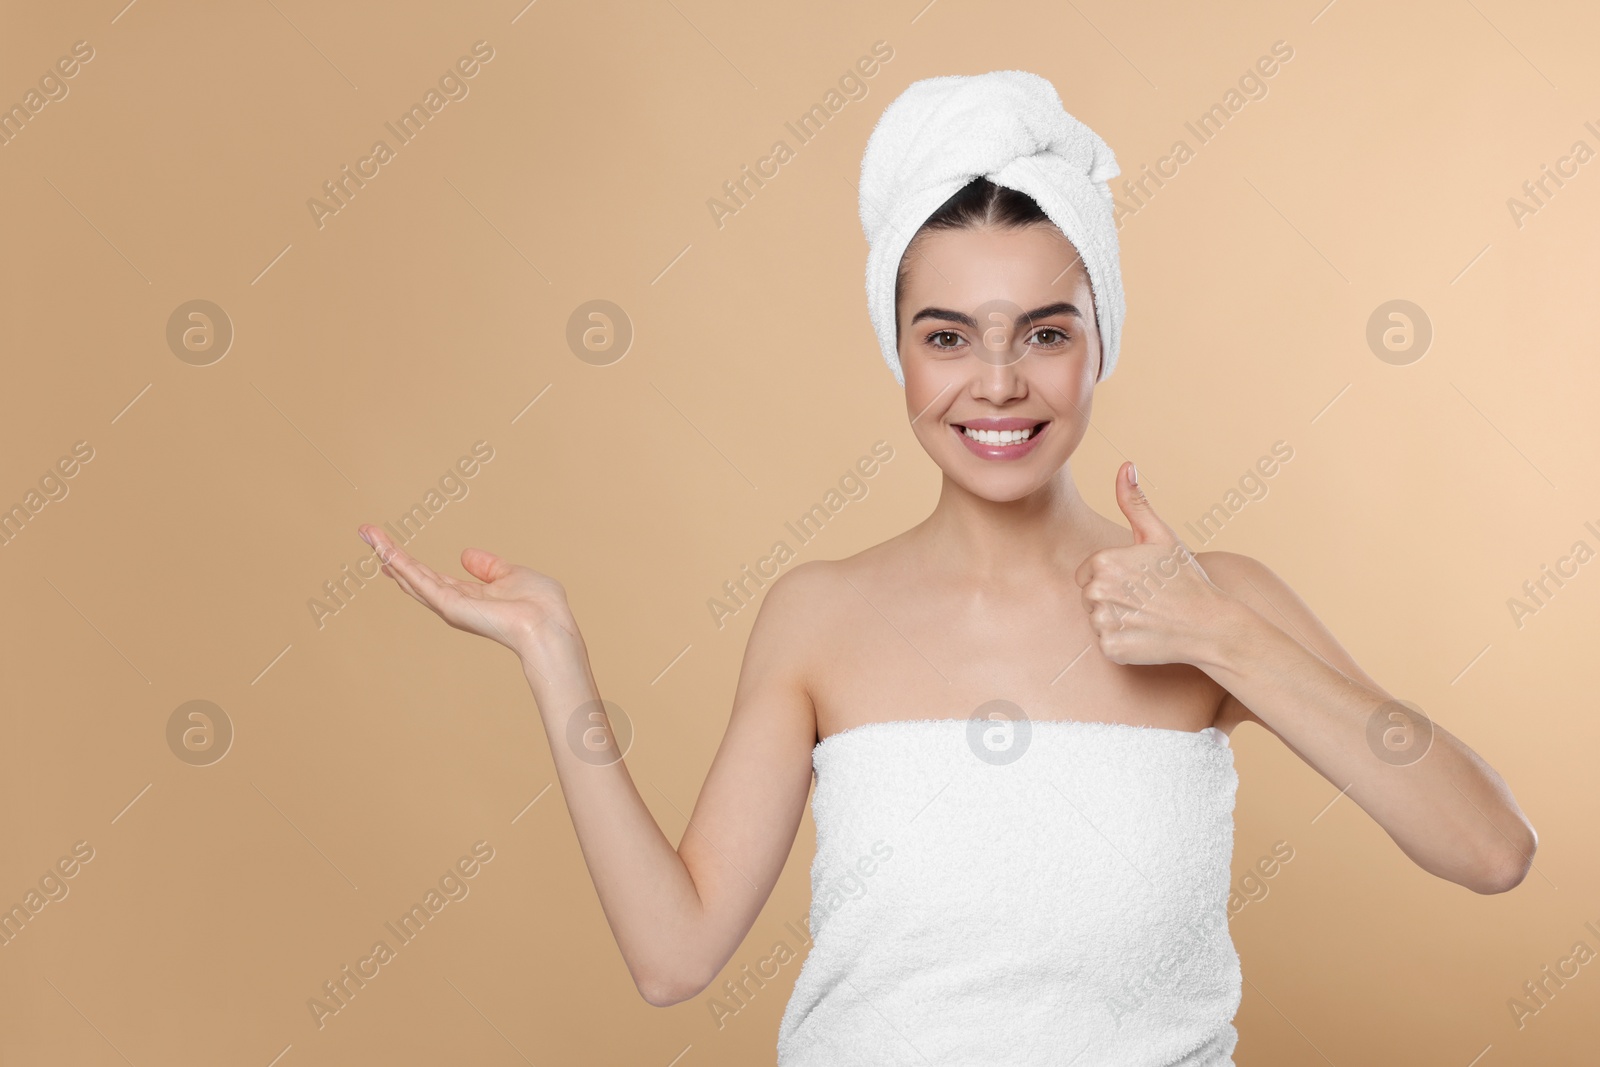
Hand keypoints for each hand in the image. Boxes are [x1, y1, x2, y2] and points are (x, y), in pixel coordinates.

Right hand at [356, 524, 578, 661]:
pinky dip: (401, 564)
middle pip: (413, 575)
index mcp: (469, 596)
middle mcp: (454, 603)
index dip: (409, 562)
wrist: (548, 624)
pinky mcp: (449, 606)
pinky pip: (420, 581)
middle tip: (366, 533)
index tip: (388, 549)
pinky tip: (385, 551)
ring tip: (367, 533)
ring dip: (388, 553)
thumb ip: (488, 567)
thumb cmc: (540, 605)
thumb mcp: (512, 574)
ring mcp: (449, 605)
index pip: (431, 577)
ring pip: (411, 575)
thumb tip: (466, 555)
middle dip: (389, 554)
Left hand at [1073, 462, 1232, 665]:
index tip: (1139, 580)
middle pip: (1089, 595)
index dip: (1113, 576)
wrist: (1210, 625)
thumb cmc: (1185, 578)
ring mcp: (1104, 623)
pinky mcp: (1111, 649)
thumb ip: (1135, 502)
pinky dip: (1123, 642)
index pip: (1087, 572)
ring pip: (1096, 619)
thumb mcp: (1161, 536)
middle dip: (1112, 597)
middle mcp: (1098, 593)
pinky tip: (1146, 635)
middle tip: (1146, 599)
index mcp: (1103, 563)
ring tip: (1147, 616)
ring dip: (1116, 619)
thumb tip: (1125, 466)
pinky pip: (1106, 643)